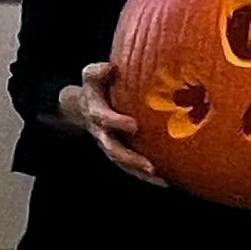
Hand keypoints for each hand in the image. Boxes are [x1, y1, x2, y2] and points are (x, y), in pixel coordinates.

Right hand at [60, 61, 159, 179]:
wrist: (84, 107)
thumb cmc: (95, 87)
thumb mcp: (92, 75)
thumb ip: (98, 72)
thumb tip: (110, 68)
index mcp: (96, 113)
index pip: (104, 119)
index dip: (117, 123)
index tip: (133, 125)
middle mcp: (102, 133)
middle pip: (114, 150)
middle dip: (131, 159)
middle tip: (150, 166)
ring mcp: (110, 146)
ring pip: (124, 163)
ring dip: (141, 172)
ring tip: (161, 179)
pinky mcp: (120, 153)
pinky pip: (132, 168)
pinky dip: (147, 177)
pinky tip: (167, 181)